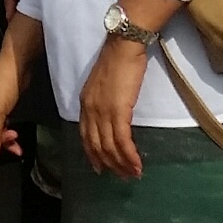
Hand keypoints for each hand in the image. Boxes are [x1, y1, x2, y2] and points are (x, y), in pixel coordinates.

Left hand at [79, 38, 148, 179]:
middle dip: (109, 164)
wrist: (123, 46)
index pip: (85, 135)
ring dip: (122, 163)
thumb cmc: (117, 61)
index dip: (92, 153)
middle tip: (121, 176)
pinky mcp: (118, 112)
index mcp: (85, 104)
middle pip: (96, 145)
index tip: (100, 167)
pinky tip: (137, 164)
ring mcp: (103, 112)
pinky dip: (129, 155)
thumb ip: (104, 100)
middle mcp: (90, 111)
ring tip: (133, 174)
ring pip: (110, 146)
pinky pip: (123, 140)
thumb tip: (113, 115)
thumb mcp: (103, 84)